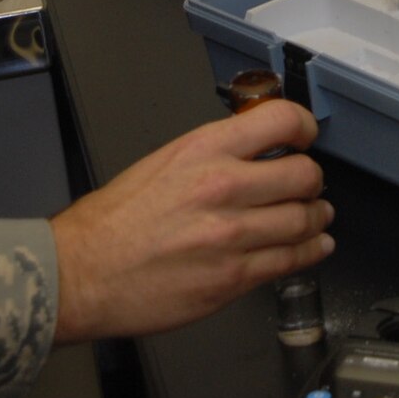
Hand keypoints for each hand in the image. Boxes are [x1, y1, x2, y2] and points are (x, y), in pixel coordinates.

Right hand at [48, 99, 334, 344]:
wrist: (81, 273)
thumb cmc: (113, 222)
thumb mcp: (163, 162)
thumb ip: (214, 153)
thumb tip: (254, 151)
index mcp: (204, 150)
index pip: (281, 120)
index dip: (304, 127)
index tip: (305, 136)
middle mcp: (223, 186)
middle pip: (305, 174)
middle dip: (312, 180)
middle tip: (308, 185)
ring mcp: (232, 235)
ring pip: (305, 220)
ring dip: (317, 217)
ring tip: (317, 216)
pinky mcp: (233, 277)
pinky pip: (291, 260)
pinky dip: (311, 251)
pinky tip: (314, 246)